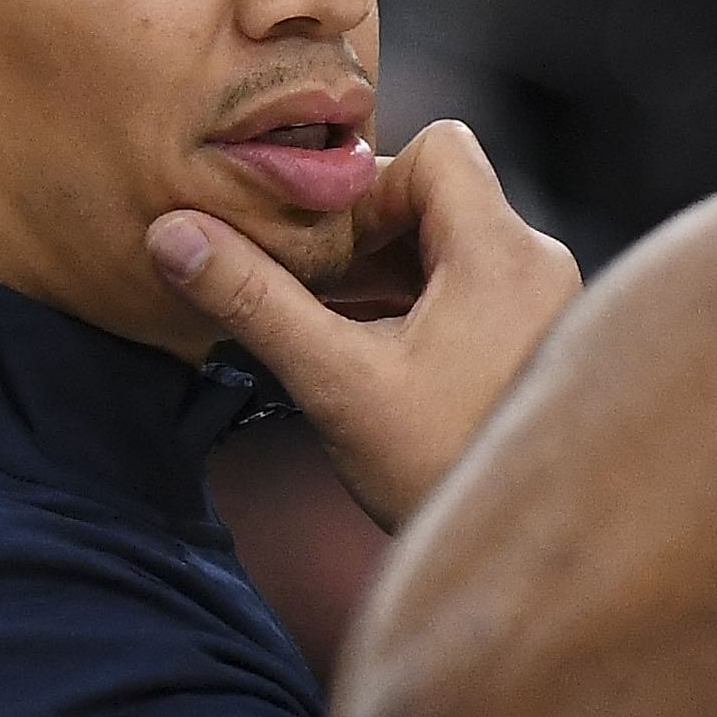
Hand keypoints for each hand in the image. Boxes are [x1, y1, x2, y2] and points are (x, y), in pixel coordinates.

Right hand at [151, 122, 576, 529]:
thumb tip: (173, 235)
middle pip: (439, 198)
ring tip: (328, 327)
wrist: (524, 567)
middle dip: (364, 236)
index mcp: (504, 253)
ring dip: (382, 278)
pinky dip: (413, 310)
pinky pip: (468, 296)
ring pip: (449, 251)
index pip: (437, 150)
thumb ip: (255, 302)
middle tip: (309, 287)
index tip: (320, 244)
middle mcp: (538, 268)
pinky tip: (367, 359)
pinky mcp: (534, 348)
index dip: (366, 183)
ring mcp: (543, 309)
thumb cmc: (446, 473)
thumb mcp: (337, 384)